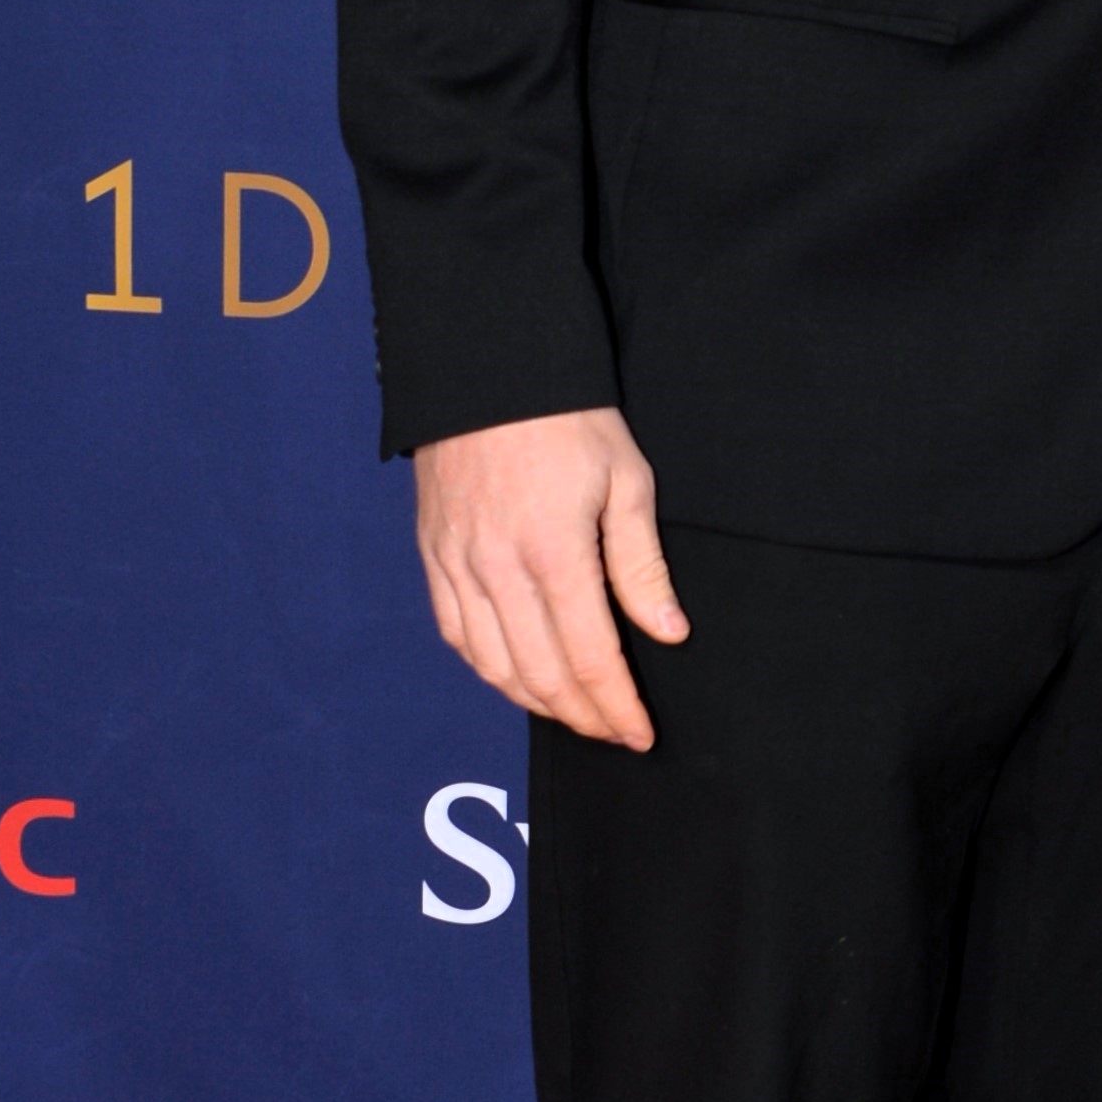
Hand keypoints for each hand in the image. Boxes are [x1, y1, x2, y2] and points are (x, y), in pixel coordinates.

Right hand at [412, 406, 688, 747]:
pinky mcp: (433, 555)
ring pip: (493, 665)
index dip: (616, 707)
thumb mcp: (627, 481)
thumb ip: (641, 566)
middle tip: (615, 731)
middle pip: (540, 675)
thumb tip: (668, 633)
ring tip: (575, 713)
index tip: (640, 733)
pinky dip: (489, 670)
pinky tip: (518, 678)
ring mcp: (458, 564)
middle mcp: (497, 569)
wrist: (488, 367)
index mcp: (553, 553)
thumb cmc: (569, 419)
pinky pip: (456, 634)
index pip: (589, 659)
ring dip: (537, 703)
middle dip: (583, 716)